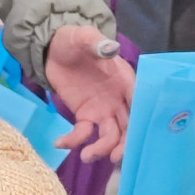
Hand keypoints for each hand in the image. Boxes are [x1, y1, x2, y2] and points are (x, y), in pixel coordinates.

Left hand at [44, 25, 135, 162]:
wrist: (53, 49)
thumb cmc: (74, 40)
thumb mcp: (84, 37)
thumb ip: (97, 43)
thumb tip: (111, 48)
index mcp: (125, 79)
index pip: (140, 102)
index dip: (141, 119)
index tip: (138, 135)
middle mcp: (118, 98)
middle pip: (129, 126)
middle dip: (126, 144)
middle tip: (114, 158)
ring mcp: (102, 109)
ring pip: (111, 135)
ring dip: (103, 149)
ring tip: (86, 156)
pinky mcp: (85, 116)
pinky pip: (84, 133)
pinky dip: (74, 141)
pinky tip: (59, 142)